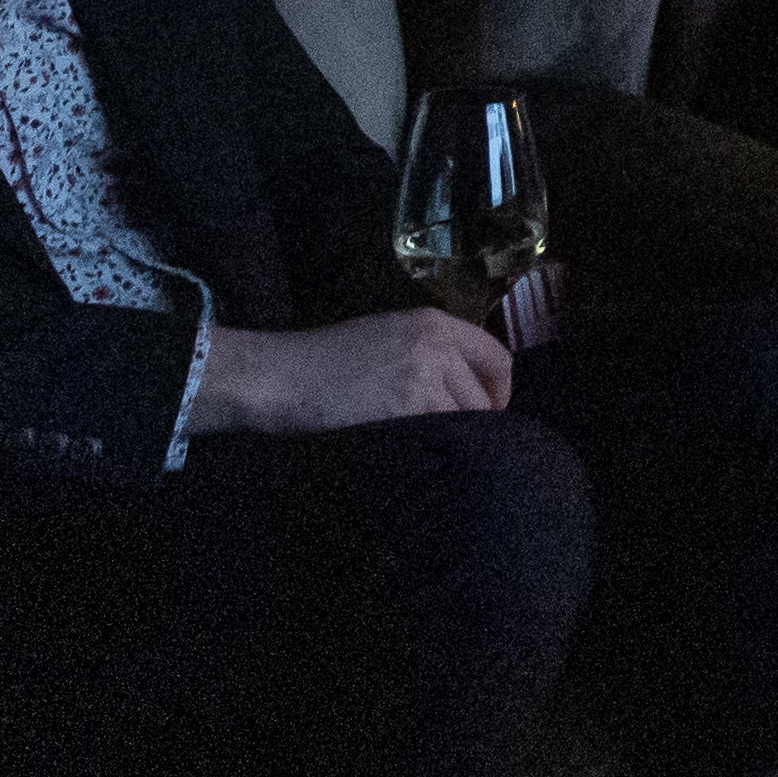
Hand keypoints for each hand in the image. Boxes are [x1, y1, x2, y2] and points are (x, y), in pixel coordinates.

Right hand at [197, 307, 513, 433]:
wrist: (279, 376)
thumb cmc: (322, 362)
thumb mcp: (384, 337)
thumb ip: (428, 353)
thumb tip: (465, 390)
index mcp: (432, 321)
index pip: (496, 356)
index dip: (498, 391)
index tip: (487, 414)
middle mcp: (435, 341)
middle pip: (485, 396)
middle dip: (476, 424)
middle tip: (452, 443)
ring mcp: (423, 371)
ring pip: (468, 420)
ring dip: (454, 441)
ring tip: (427, 450)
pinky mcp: (408, 403)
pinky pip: (443, 435)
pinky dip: (433, 449)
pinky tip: (412, 455)